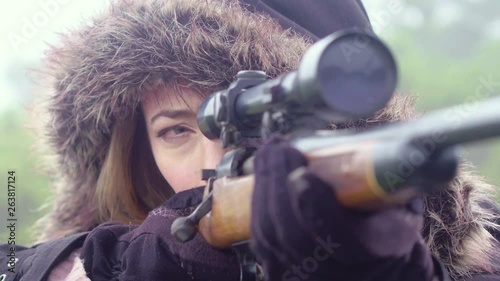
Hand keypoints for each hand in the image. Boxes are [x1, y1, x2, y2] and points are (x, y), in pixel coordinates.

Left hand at [250, 136, 437, 280]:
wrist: (376, 273)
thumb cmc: (387, 234)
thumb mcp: (402, 211)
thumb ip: (392, 182)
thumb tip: (396, 144)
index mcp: (373, 254)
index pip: (337, 238)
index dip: (316, 206)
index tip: (303, 174)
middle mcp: (333, 273)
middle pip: (293, 234)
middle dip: (280, 184)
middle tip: (279, 147)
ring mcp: (301, 277)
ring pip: (271, 234)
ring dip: (265, 186)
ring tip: (269, 152)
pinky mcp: (278, 272)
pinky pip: (261, 236)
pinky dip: (258, 200)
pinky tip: (263, 173)